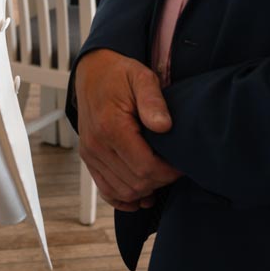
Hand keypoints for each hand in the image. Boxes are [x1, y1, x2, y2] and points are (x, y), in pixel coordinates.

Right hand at [75, 49, 180, 210]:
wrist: (92, 72)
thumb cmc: (119, 75)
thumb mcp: (141, 77)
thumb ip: (153, 101)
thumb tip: (164, 126)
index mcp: (111, 126)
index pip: (145, 167)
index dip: (168, 172)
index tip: (181, 164)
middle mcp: (97, 144)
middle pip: (136, 183)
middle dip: (160, 181)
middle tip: (174, 168)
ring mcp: (90, 154)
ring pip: (123, 191)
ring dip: (145, 190)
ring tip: (161, 176)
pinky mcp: (88, 158)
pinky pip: (106, 190)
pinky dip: (125, 198)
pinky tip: (142, 195)